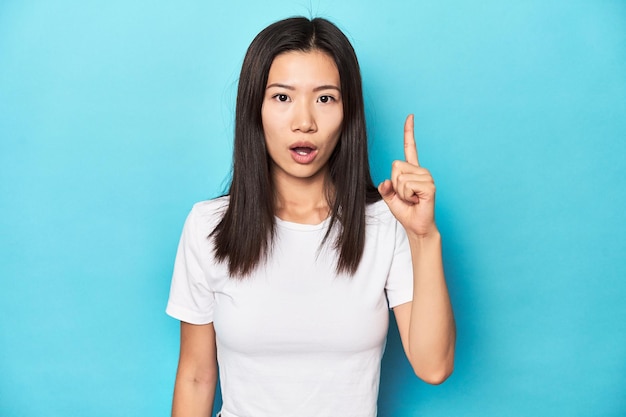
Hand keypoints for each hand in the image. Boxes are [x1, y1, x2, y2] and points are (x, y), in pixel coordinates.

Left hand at [378, 114, 437, 236]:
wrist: (416, 227)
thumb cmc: (406, 212)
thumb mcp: (390, 198)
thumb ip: (385, 188)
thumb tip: (385, 182)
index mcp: (412, 170)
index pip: (410, 147)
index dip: (409, 132)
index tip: (410, 116)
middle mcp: (421, 171)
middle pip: (395, 166)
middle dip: (394, 184)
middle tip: (406, 196)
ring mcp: (427, 177)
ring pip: (400, 177)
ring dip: (401, 192)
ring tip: (411, 199)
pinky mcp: (429, 186)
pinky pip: (406, 185)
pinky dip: (406, 196)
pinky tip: (416, 201)